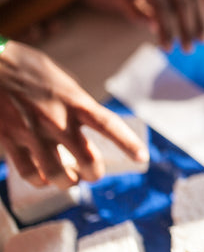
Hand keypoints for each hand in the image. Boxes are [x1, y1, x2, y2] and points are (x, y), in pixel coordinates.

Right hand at [0, 41, 148, 188]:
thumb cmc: (26, 69)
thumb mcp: (61, 81)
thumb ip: (75, 103)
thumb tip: (86, 124)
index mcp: (75, 101)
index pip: (109, 125)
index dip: (128, 143)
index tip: (142, 157)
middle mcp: (58, 120)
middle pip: (88, 159)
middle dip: (94, 172)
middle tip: (93, 173)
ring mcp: (33, 132)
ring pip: (58, 174)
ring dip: (68, 182)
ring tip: (70, 180)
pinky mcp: (9, 140)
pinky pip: (30, 172)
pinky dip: (40, 180)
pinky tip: (43, 178)